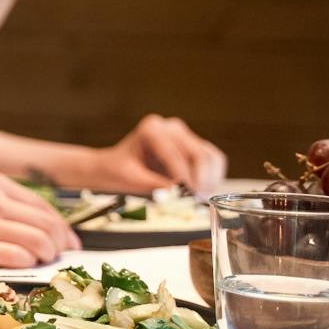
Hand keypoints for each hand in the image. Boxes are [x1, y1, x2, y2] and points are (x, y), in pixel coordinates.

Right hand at [0, 169, 78, 266]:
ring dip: (47, 257)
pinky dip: (27, 265)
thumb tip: (34, 223)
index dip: (61, 227)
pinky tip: (22, 268)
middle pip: (46, 225)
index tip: (67, 241)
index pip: (43, 206)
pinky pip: (16, 257)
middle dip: (60, 245)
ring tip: (42, 264)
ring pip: (38, 242)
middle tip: (60, 257)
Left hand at [82, 115, 226, 196]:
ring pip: (210, 157)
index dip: (183, 178)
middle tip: (197, 201)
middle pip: (198, 154)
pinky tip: (202, 192)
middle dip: (200, 180)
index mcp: (151, 129)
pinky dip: (213, 177)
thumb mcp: (130, 180)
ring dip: (210, 180)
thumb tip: (178, 195)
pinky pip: (213, 160)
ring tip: (200, 198)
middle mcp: (170, 128)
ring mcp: (184, 135)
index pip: (174, 155)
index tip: (188, 197)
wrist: (114, 167)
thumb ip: (154, 186)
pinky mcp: (194, 146)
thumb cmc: (117, 172)